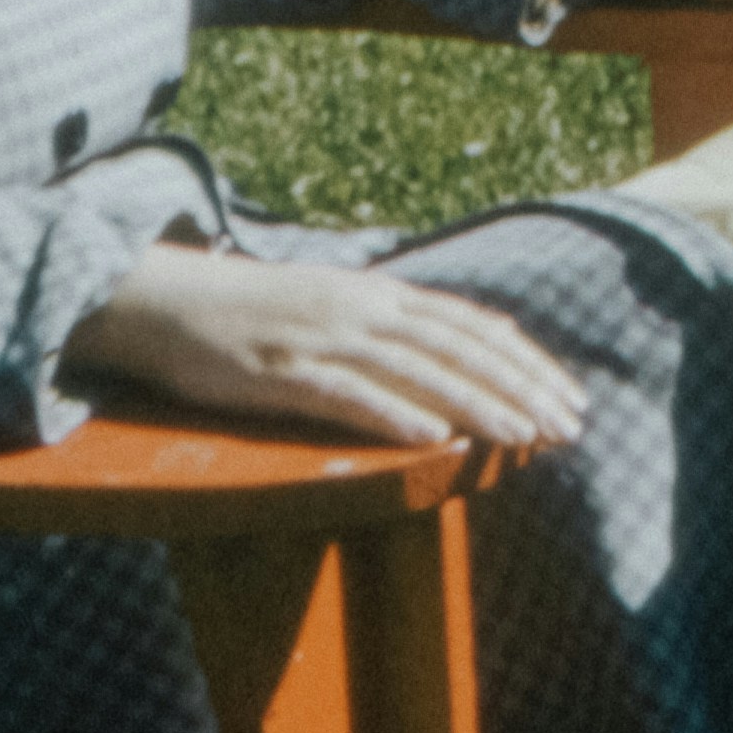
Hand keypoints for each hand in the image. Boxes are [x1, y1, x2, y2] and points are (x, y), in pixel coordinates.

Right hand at [69, 246, 590, 453]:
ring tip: (523, 436)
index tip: (569, 396)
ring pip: (417, 372)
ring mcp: (324, 339)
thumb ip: (388, 328)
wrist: (163, 299)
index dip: (527, 362)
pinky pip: (347, 396)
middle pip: (460, 349)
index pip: (474, 327)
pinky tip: (434, 437)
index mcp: (381, 294)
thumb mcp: (332, 306)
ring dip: (477, 405)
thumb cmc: (253, 312)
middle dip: (522, 388)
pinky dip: (394, 415)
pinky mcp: (281, 372)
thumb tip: (449, 359)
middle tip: (569, 426)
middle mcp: (363, 310)